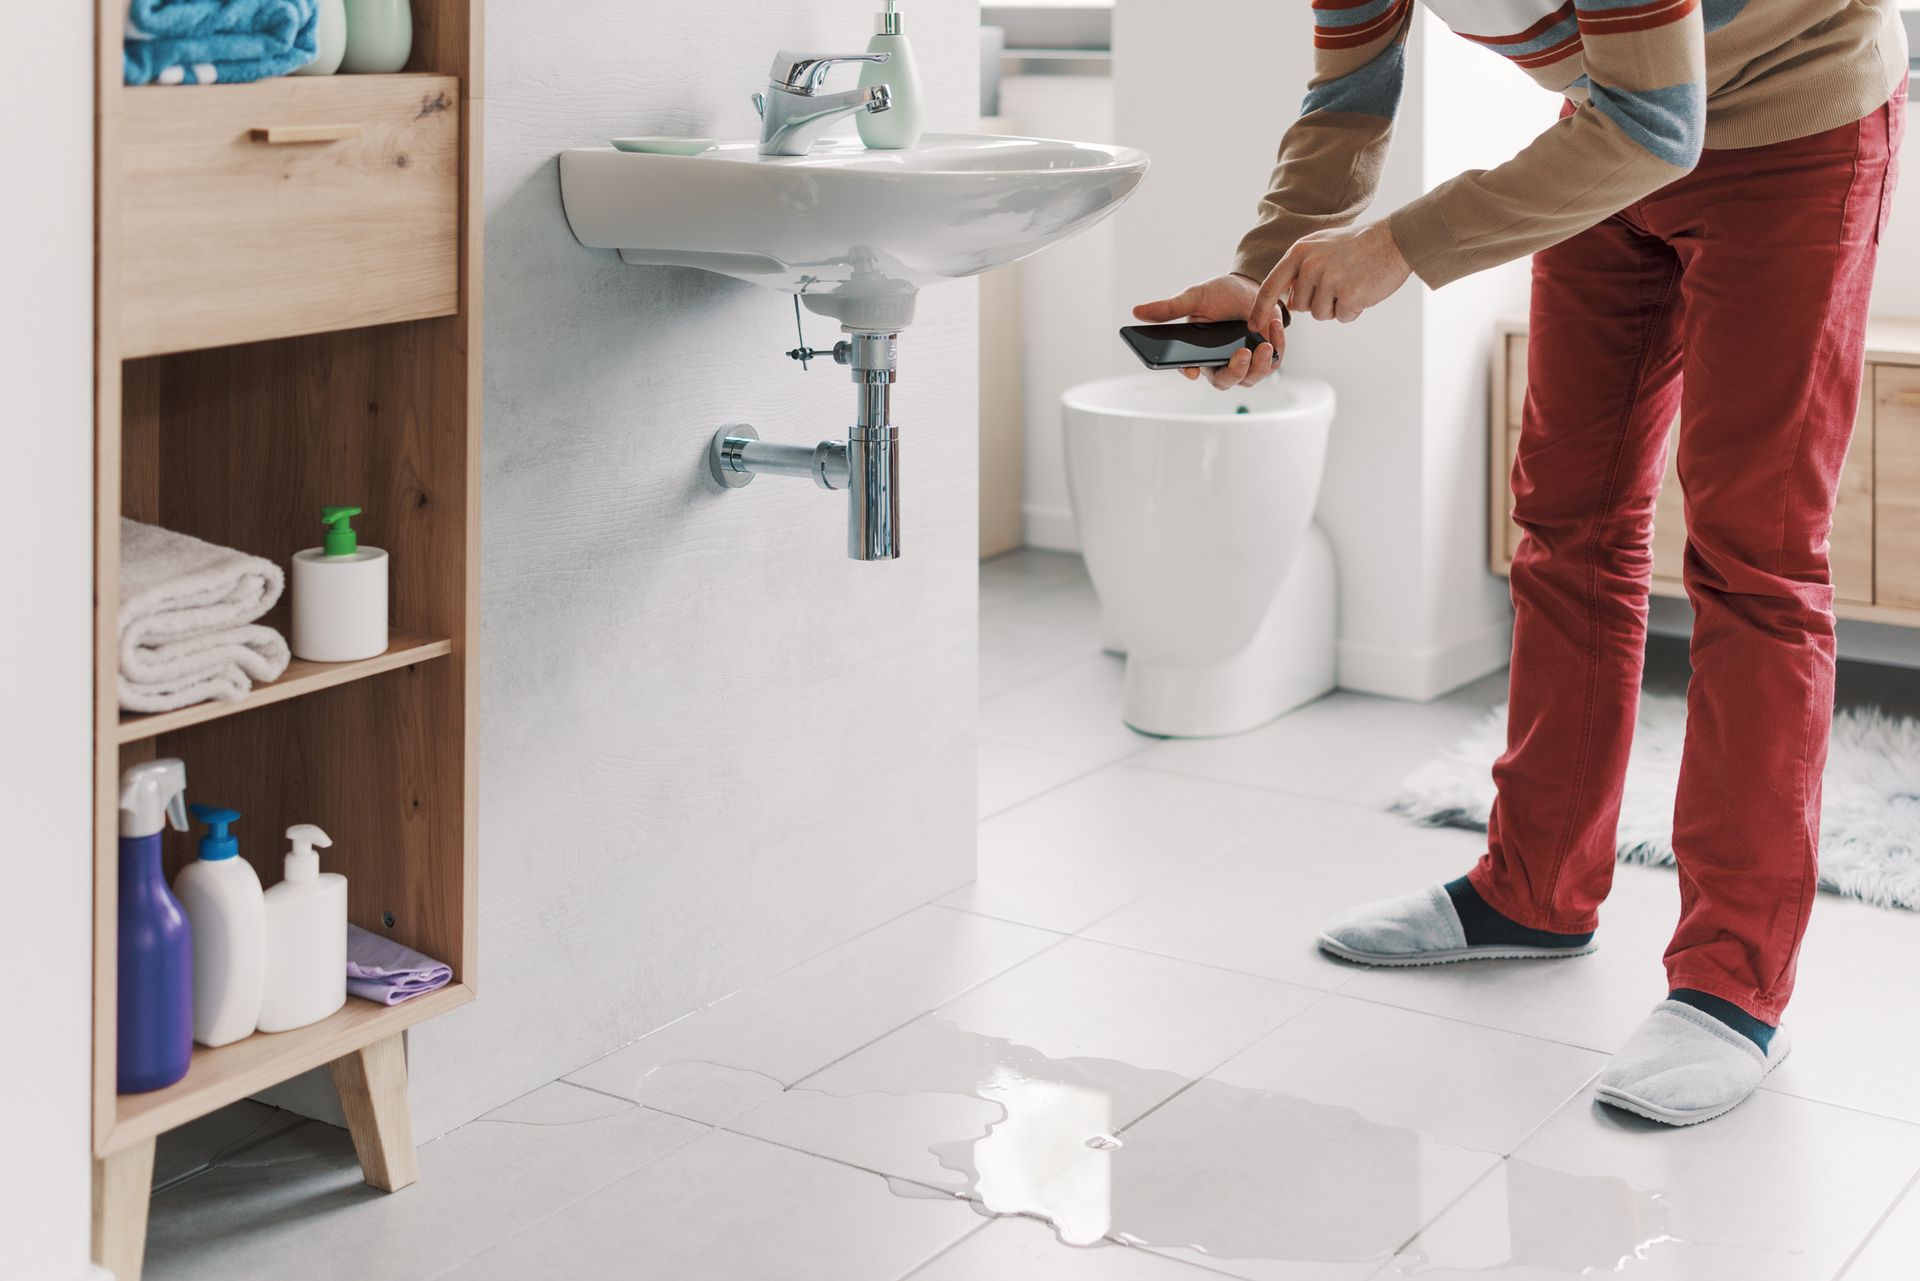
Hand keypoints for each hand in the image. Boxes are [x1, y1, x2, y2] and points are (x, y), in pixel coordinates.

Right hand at [1133, 273, 1286, 389]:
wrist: (1253, 287)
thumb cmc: (1221, 294)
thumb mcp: (1194, 297)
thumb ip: (1169, 308)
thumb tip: (1136, 311)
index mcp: (1197, 353)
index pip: (1188, 368)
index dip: (1188, 371)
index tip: (1191, 371)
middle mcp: (1219, 363)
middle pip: (1223, 381)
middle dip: (1234, 371)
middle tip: (1241, 354)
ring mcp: (1244, 364)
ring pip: (1250, 378)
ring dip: (1259, 365)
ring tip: (1265, 344)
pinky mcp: (1266, 360)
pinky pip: (1273, 365)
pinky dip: (1277, 348)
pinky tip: (1275, 326)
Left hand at [1250, 220, 1410, 326]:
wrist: (1394, 241)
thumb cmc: (1357, 245)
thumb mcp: (1321, 246)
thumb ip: (1300, 270)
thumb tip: (1289, 302)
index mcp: (1300, 252)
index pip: (1270, 286)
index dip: (1260, 309)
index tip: (1253, 326)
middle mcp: (1310, 266)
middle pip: (1300, 306)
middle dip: (1318, 302)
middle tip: (1339, 281)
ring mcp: (1329, 280)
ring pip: (1320, 315)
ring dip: (1336, 307)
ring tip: (1352, 284)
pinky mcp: (1349, 295)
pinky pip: (1342, 317)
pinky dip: (1353, 310)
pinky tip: (1363, 290)